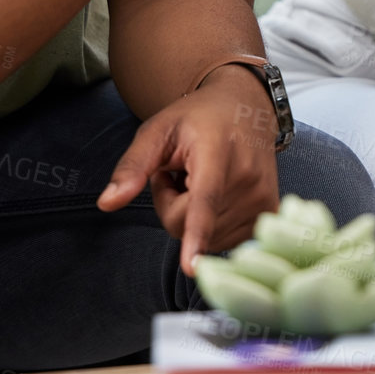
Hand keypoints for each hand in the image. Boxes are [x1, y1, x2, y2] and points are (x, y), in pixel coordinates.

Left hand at [96, 65, 280, 275]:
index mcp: (217, 152)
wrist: (246, 106)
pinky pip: (225, 239)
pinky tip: (218, 194)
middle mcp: (246, 177)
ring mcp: (262, 197)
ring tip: (200, 180)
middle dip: (172, 205)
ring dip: (193, 216)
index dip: (196, 234)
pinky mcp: (268, 212)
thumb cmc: (196, 118)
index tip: (192, 267)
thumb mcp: (157, 131)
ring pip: (205, 237)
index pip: (203, 200)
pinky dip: (213, 225)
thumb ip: (132, 166)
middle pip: (187, 225)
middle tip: (179, 174)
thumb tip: (106, 204)